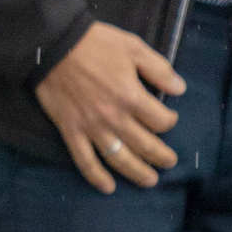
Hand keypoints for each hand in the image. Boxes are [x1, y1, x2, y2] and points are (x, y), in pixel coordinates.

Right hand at [34, 22, 185, 191]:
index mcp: (131, 96)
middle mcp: (114, 117)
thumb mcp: (133, 47)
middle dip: (162, 156)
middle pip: (145, 146)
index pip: (161, 121)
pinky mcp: (71, 131)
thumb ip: (159, 69)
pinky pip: (84, 160)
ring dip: (137, 173)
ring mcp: (91, 127)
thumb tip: (180, 89)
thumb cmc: (94, 43)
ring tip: (149, 180)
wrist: (52, 44)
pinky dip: (96, 177)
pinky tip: (108, 187)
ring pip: (119, 159)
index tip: (170, 119)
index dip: (170, 122)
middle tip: (169, 162)